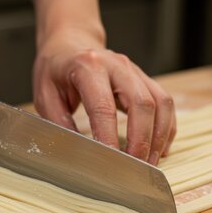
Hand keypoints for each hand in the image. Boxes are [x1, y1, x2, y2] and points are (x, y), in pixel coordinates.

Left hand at [33, 29, 175, 164]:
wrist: (70, 44)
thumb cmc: (55, 71)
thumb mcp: (45, 96)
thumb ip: (60, 123)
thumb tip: (79, 153)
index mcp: (88, 67)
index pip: (103, 106)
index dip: (109, 136)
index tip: (111, 161)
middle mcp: (117, 66)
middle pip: (142, 103)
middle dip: (142, 140)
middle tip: (136, 168)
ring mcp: (134, 71)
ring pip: (160, 103)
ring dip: (158, 136)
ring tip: (149, 163)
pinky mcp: (144, 79)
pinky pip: (165, 103)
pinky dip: (166, 128)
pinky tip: (159, 148)